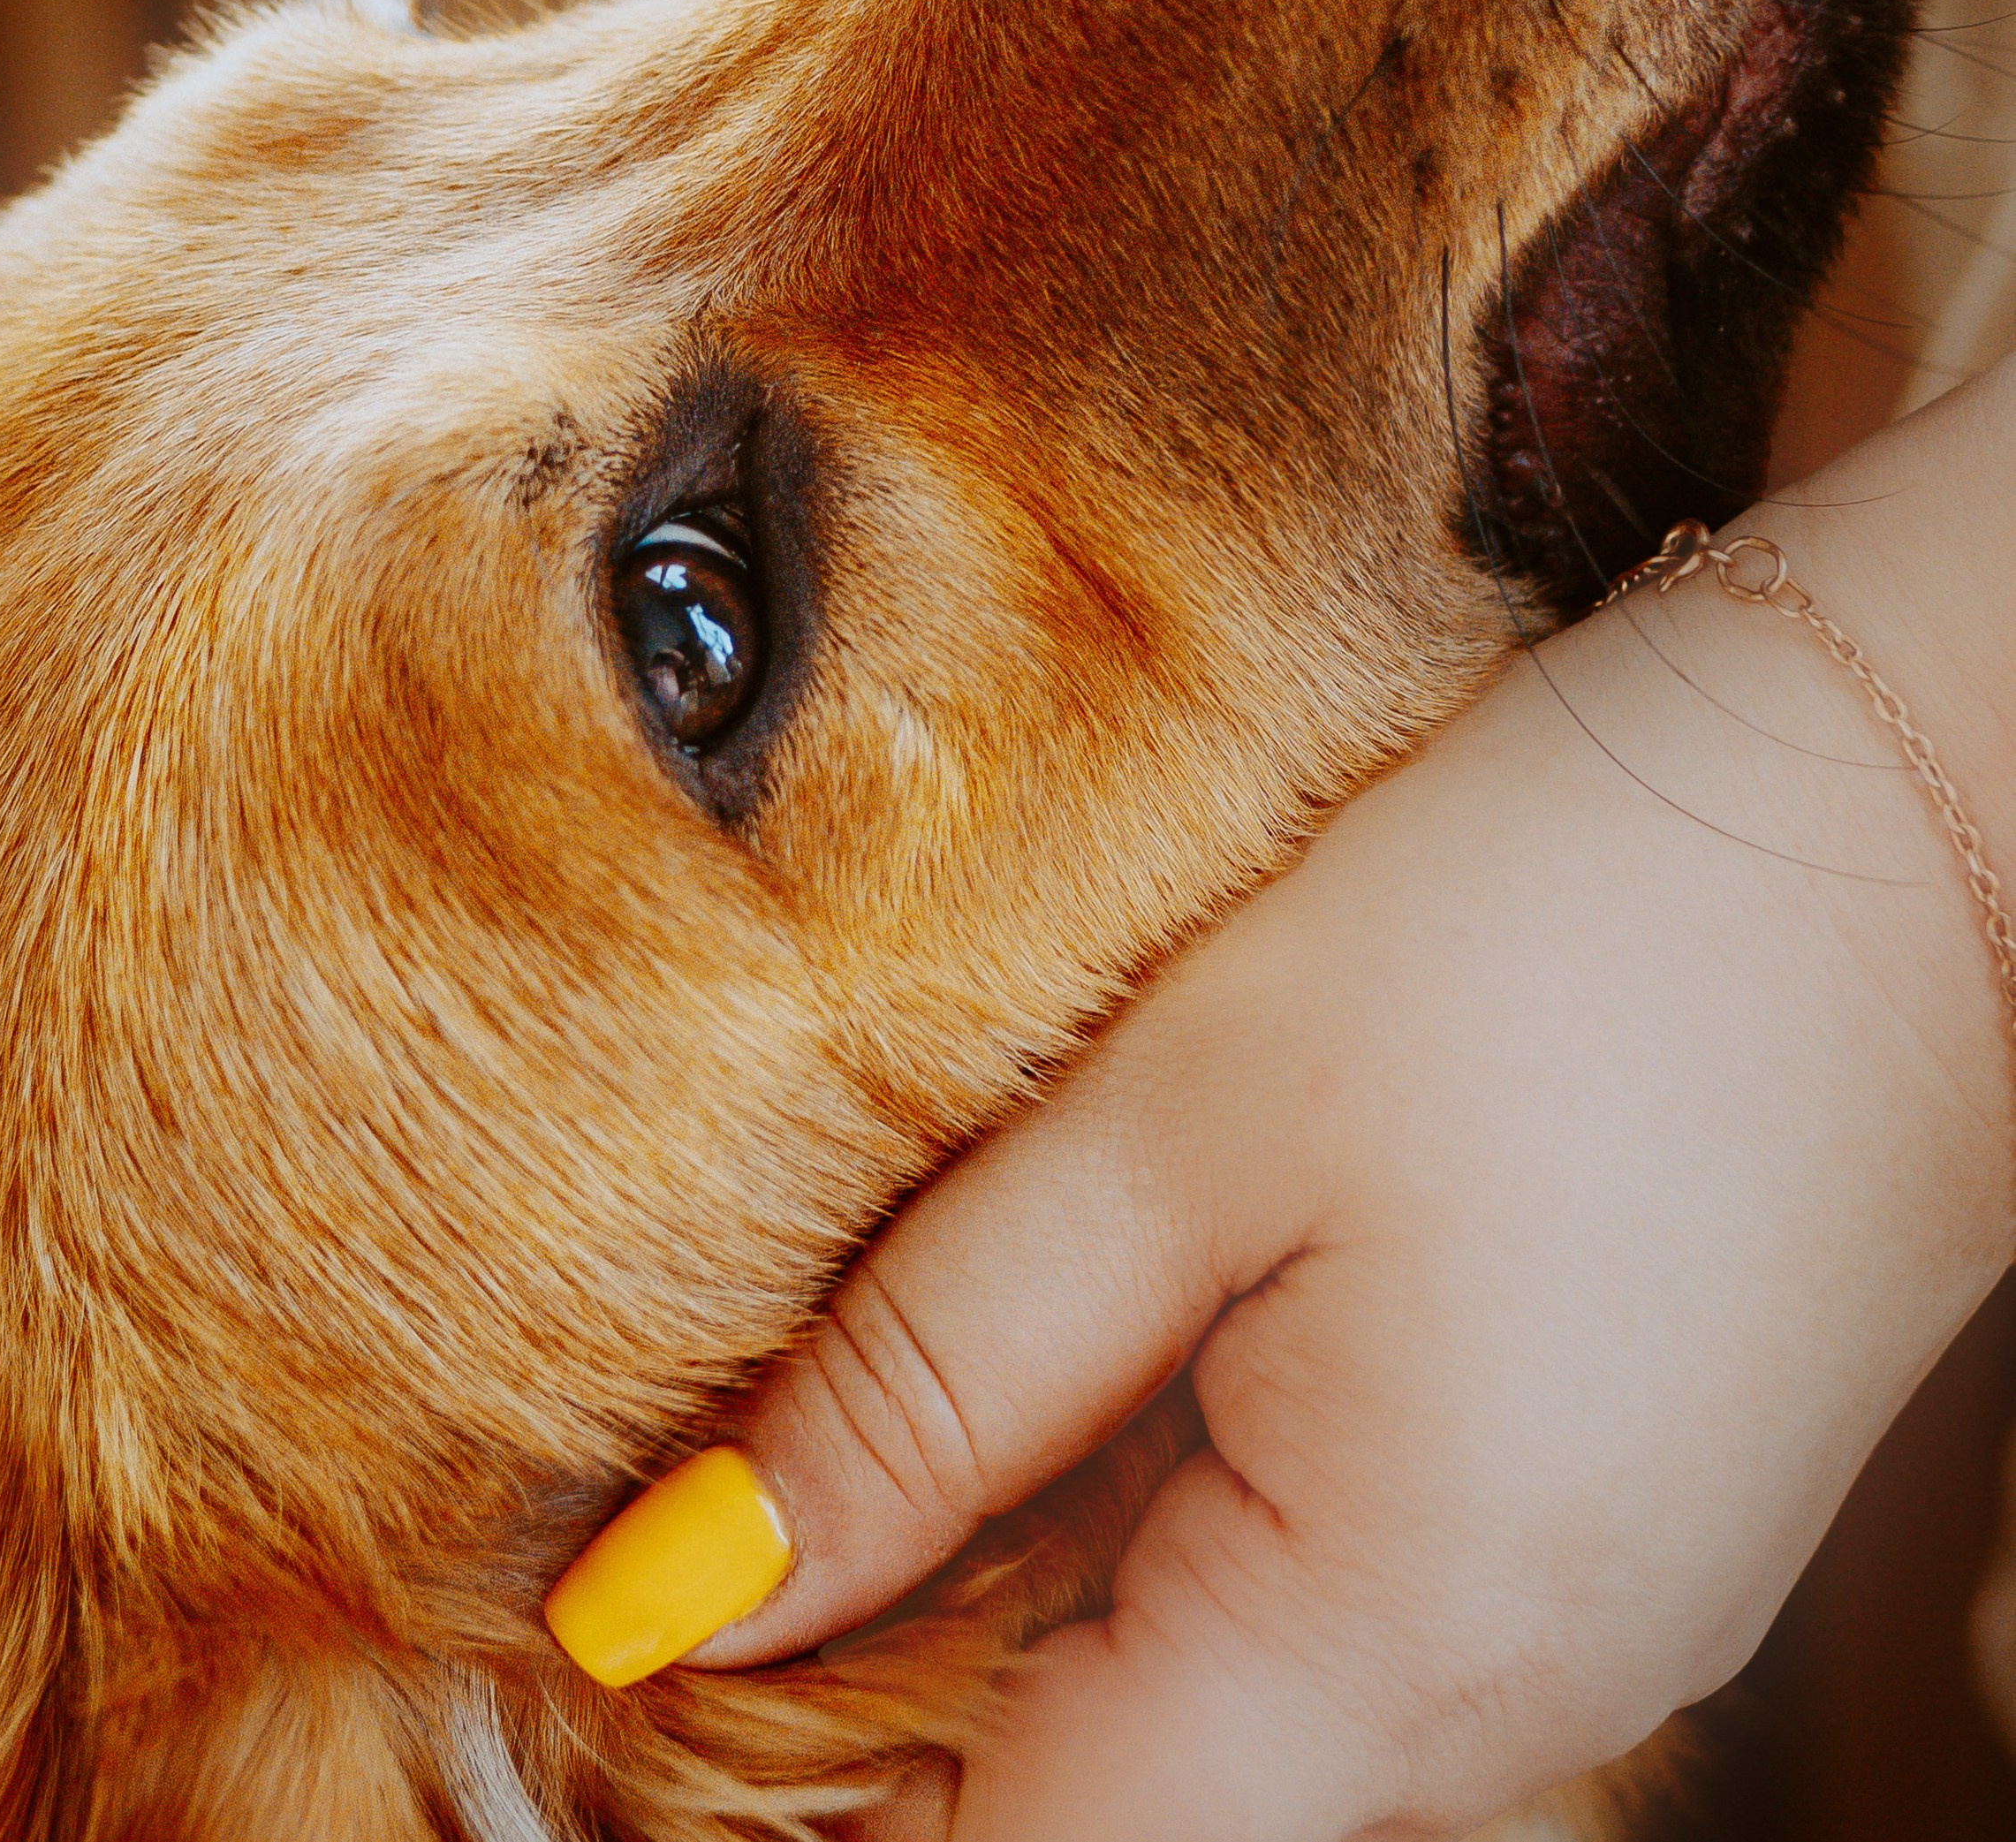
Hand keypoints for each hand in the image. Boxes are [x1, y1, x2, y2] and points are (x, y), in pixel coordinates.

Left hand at [696, 361, 2015, 1838]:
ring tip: (996, 1320)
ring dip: (1064, 1562)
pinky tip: (1177, 1297)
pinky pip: (1348, 1600)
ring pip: (1230, 1700)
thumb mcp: (1186, 1120)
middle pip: (1121, 1796)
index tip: (663, 1609)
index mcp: (1386, 1643)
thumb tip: (690, 1589)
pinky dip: (1208, 1502)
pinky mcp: (1619, 1527)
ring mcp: (1587, 1626)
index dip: (797, 1766)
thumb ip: (929, 1380)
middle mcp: (1511, 1705)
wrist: (1925, 809)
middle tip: (802, 1420)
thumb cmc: (1555, 924)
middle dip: (918, 1658)